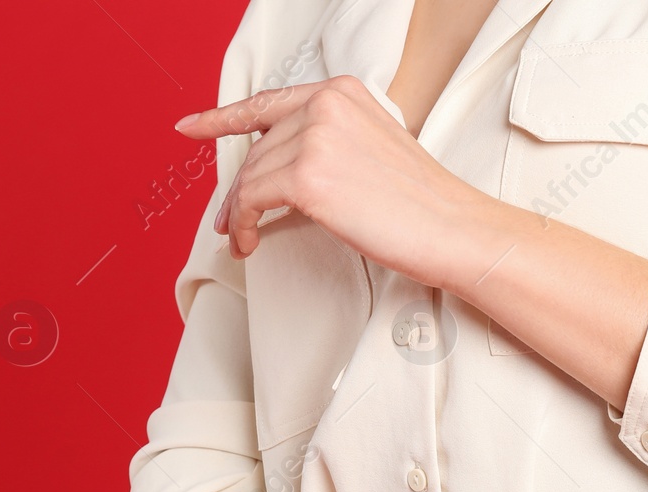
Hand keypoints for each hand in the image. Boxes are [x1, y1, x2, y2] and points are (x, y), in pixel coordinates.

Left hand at [174, 76, 491, 284]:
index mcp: (343, 93)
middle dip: (238, 188)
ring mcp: (315, 137)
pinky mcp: (306, 176)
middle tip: (229, 222)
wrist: (453, 229)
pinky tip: (248, 243)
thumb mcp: (374, 151)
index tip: (193, 126)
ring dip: (238, 213)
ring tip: (242, 239)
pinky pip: (251, 199)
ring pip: (250, 175)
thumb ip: (330, 144)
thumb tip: (279, 169)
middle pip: (258, 148)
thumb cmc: (425, 207)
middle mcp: (326, 105)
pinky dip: (242, 225)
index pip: (270, 102)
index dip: (224, 116)